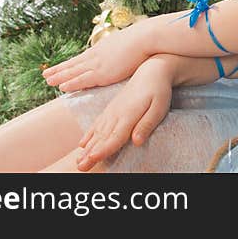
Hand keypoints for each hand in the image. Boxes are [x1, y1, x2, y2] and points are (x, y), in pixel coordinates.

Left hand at [42, 18, 153, 91]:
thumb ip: (123, 49)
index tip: (62, 66)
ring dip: (59, 76)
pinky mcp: (102, 72)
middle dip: (59, 69)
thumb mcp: (129, 43)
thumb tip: (126, 51)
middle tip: (46, 74)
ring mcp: (98, 63)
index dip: (71, 63)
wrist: (146, 38)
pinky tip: (61, 87)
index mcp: (103, 48)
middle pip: (74, 63)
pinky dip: (71, 83)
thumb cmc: (143, 40)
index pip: (83, 57)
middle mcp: (97, 55)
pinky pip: (82, 80)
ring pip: (73, 72)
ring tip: (47, 81)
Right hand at [75, 54, 175, 171]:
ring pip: (97, 133)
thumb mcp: (159, 108)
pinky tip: (82, 144)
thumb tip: (136, 141)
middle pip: (102, 138)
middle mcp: (117, 114)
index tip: (93, 159)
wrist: (151, 71)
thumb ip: (146, 125)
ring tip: (78, 160)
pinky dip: (89, 135)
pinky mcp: (111, 109)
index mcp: (128, 115)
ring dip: (87, 148)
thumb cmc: (158, 91)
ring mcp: (112, 111)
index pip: (115, 136)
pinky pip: (97, 124)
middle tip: (80, 167)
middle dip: (90, 153)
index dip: (104, 149)